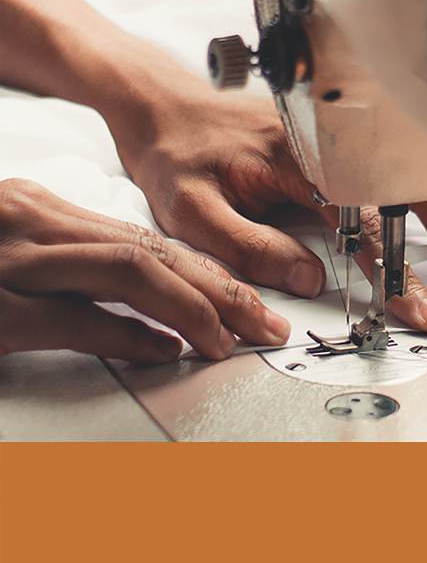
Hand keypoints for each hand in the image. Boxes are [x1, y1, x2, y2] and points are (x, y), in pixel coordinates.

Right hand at [0, 178, 290, 361]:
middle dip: (221, 290)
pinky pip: (77, 319)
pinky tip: (164, 351)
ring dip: (192, 307)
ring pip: (129, 269)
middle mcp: (33, 223)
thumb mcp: (13, 248)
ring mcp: (13, 261)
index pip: (144, 238)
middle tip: (265, 323)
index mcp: (42, 210)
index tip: (247, 301)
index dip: (206, 273)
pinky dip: (129, 335)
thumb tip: (144, 296)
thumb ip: (71, 261)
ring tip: (229, 340)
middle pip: (151, 249)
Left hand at [123, 92, 426, 332]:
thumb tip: (311, 282)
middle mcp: (338, 139)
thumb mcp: (193, 211)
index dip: (402, 274)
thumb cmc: (178, 154)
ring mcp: (353, 130)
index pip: (370, 223)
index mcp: (301, 159)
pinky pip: (424, 162)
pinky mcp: (357, 132)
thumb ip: (252, 247)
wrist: (165, 102)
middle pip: (426, 191)